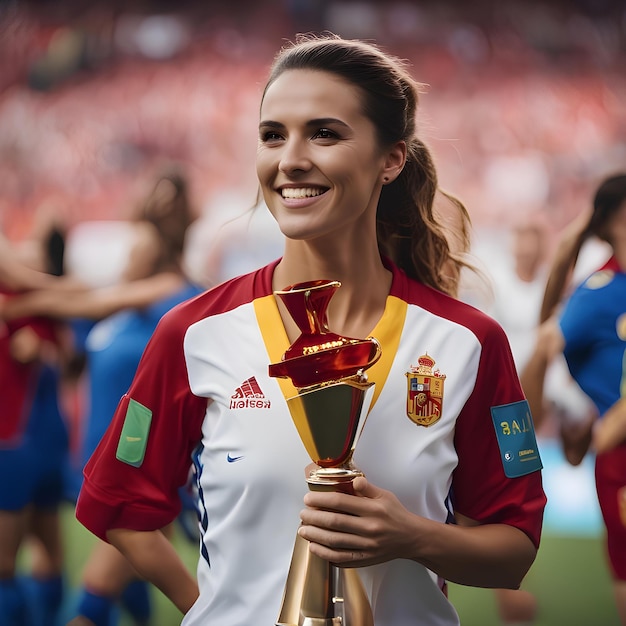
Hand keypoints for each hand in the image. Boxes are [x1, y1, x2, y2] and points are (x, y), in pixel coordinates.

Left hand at [298, 476, 419, 567]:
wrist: (411, 538)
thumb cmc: (396, 514)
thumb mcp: (385, 495)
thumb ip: (367, 487)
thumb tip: (353, 479)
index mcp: (372, 509)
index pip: (341, 503)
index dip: (321, 500)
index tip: (308, 499)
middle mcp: (369, 528)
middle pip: (335, 523)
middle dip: (314, 518)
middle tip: (301, 514)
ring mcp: (367, 546)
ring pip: (335, 541)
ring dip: (315, 536)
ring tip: (302, 530)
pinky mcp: (366, 559)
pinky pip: (342, 558)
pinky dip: (326, 554)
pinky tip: (314, 547)